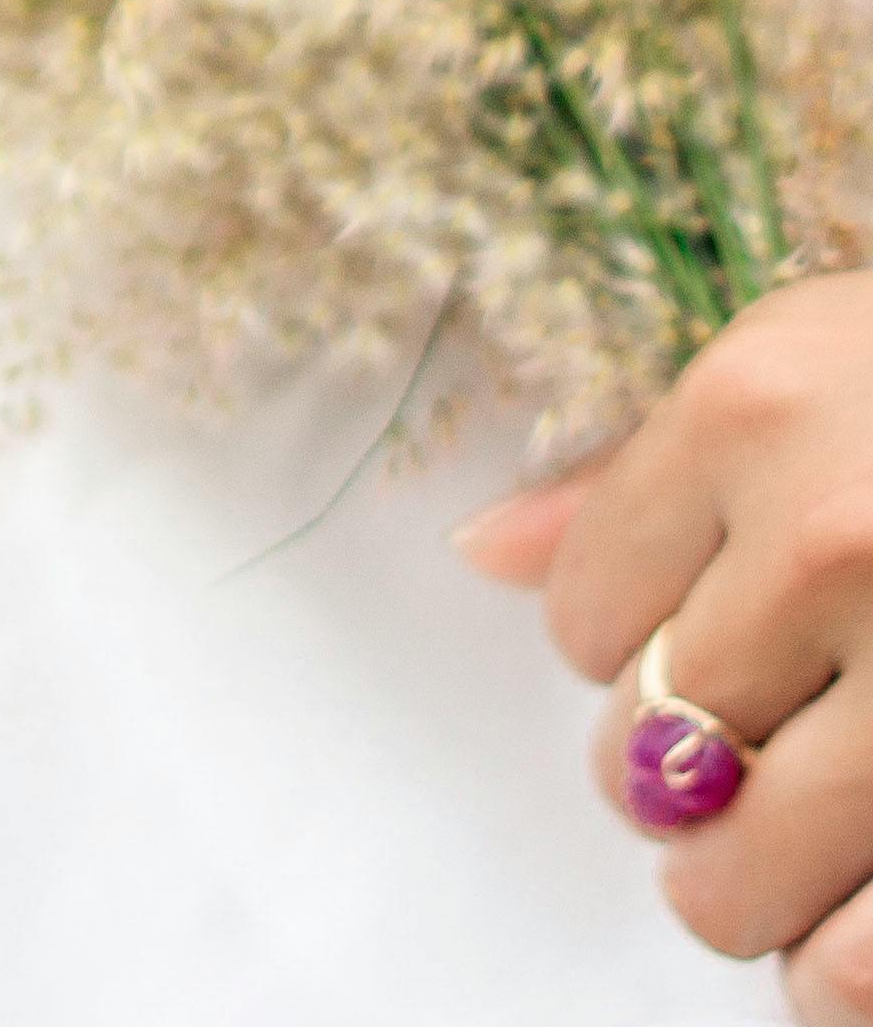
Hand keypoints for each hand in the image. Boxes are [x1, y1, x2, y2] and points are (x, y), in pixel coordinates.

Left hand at [466, 275, 872, 1007]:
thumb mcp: (820, 358)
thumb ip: (654, 470)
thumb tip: (487, 554)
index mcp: (759, 416)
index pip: (588, 614)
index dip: (629, 659)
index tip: (689, 656)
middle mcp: (837, 544)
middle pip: (656, 748)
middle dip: (678, 785)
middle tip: (718, 785)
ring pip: (749, 867)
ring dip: (749, 896)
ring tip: (773, 871)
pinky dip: (849, 976)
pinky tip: (843, 959)